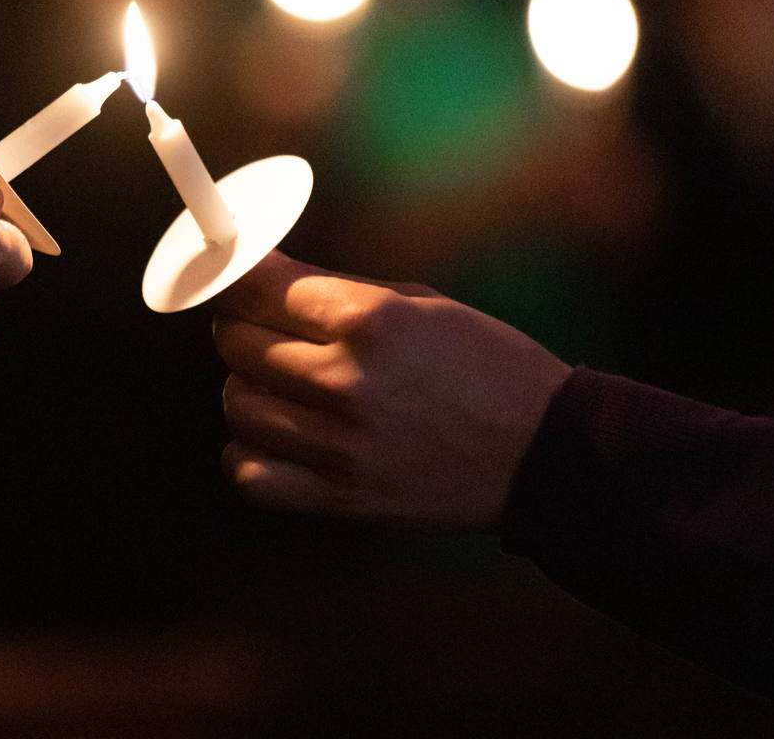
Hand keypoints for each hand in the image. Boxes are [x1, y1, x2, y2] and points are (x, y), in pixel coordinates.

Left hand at [210, 252, 572, 530]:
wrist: (543, 453)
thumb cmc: (486, 365)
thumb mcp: (422, 303)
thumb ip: (336, 290)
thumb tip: (261, 276)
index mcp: (370, 321)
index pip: (256, 287)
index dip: (234, 275)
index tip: (231, 274)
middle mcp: (346, 380)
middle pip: (236, 343)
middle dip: (243, 326)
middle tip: (266, 328)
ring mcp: (339, 445)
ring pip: (236, 404)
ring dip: (248, 388)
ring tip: (282, 385)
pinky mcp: (340, 498)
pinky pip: (248, 473)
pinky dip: (249, 453)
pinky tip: (277, 437)